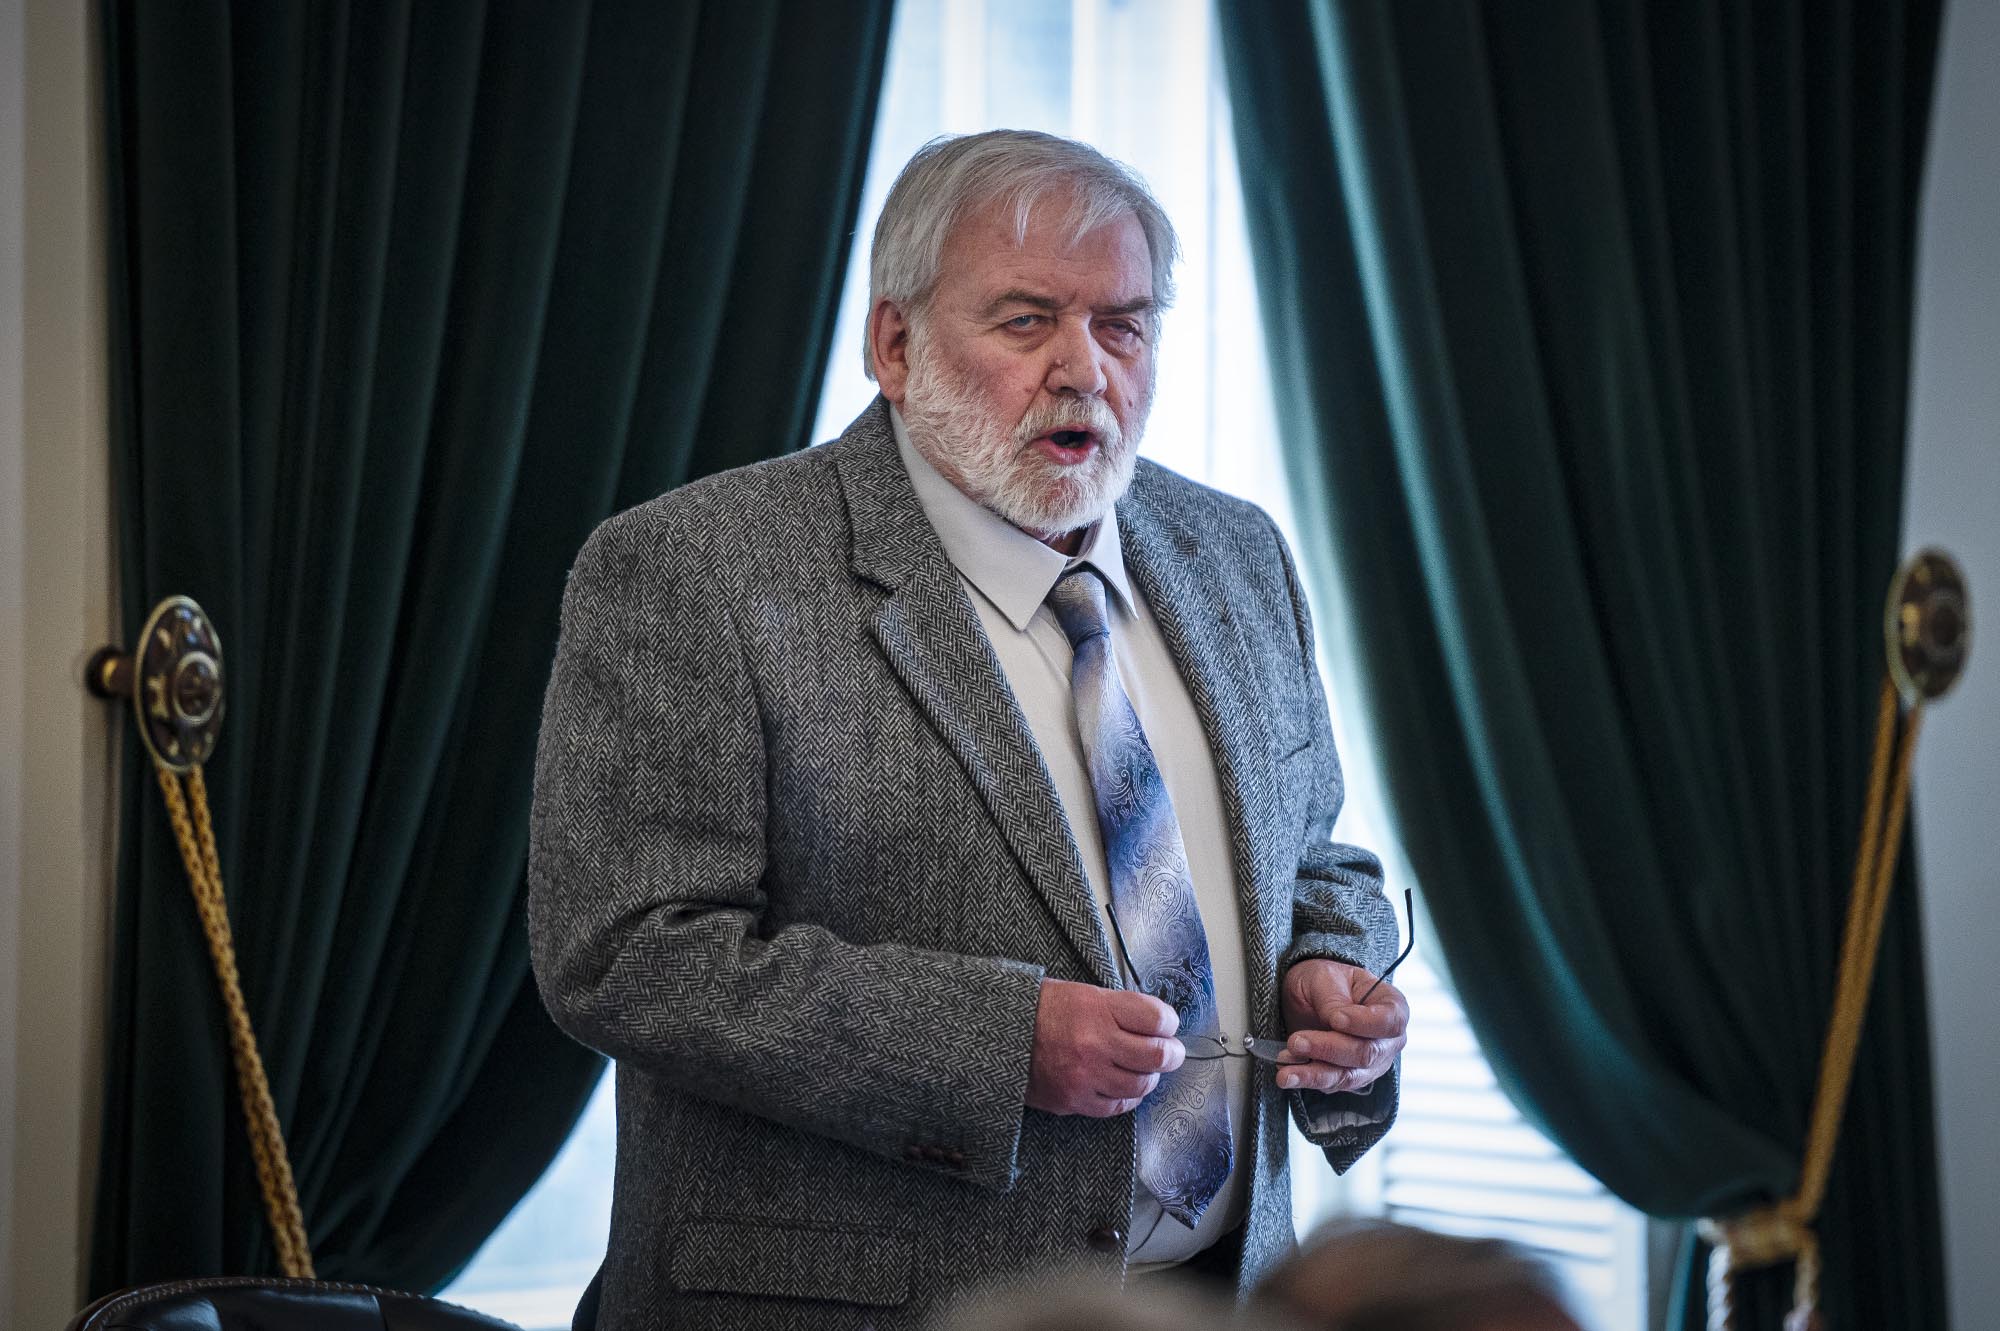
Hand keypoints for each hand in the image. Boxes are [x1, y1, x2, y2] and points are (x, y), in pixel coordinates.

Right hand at [1025, 979, 1184, 1116]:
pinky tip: (1124, 1085)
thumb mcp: (1083, 994)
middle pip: (1157, 1056)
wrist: (1000, 1035)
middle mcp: (1094, 1043)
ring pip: (1141, 1085)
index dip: (1169, 1022)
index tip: (1167, 1025)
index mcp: (1097, 1009)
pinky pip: (1118, 1106)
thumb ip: (1121, 1009)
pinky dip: (1128, 1096)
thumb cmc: (1043, 1010)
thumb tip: (1157, 1026)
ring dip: (1150, 1077)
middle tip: (1171, 1052)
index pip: (1156, 1019)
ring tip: (1144, 1068)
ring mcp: (1085, 1076)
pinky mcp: (1074, 1101)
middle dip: (1172, 1054)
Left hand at [1278, 959, 1407, 1094]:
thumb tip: (1336, 1020)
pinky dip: (1307, 1079)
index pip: (1391, 1021)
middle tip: (1296, 1041)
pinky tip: (1287, 1074)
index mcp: (1392, 1006)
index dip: (1365, 1023)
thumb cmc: (1324, 981)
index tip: (1336, 1019)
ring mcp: (1371, 1064)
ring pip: (1348, 1075)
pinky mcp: (1348, 1078)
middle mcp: (1387, 1040)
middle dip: (1329, 1048)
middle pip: (1367, 1053)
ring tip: (1286, 1068)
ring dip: (1314, 1073)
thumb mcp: (1325, 977)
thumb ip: (1333, 999)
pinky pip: (1331, 1085)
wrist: (1306, 997)